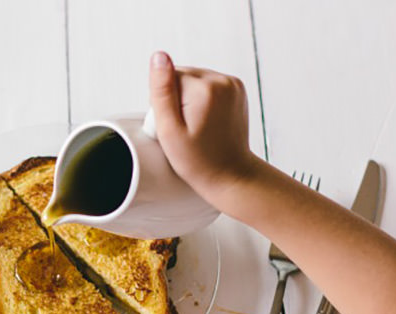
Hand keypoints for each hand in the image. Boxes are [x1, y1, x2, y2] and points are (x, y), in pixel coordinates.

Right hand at [149, 51, 257, 207]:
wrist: (230, 174)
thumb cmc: (197, 160)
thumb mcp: (170, 130)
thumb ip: (161, 91)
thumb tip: (159, 56)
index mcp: (205, 88)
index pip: (168, 77)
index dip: (164, 103)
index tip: (175, 126)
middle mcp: (222, 80)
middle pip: (182, 76)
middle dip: (176, 99)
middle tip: (185, 129)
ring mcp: (233, 83)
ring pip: (193, 80)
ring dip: (188, 99)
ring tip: (196, 126)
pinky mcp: (237, 88)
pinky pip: (207, 85)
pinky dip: (202, 100)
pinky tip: (205, 120)